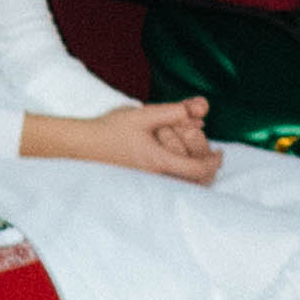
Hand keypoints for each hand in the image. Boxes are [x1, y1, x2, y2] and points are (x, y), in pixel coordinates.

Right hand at [32, 98, 223, 181]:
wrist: (80, 147)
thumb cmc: (109, 130)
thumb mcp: (142, 115)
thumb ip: (173, 111)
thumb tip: (200, 110)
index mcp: (157, 162)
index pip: (197, 170)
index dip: (213, 163)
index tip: (219, 153)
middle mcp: (154, 179)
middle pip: (194, 185)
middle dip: (208, 172)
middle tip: (213, 158)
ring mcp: (146, 186)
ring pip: (181, 189)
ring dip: (194, 176)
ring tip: (197, 161)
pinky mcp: (139, 187)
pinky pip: (167, 189)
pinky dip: (179, 179)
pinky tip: (175, 165)